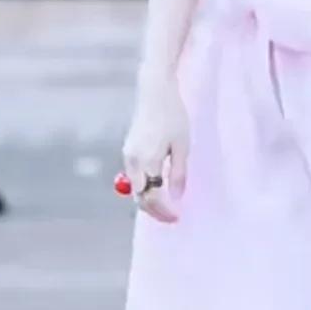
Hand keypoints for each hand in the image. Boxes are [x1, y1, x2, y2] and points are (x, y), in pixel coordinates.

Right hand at [121, 79, 189, 222]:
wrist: (155, 92)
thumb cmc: (173, 116)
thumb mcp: (182, 146)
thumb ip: (178, 174)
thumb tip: (176, 198)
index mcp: (147, 160)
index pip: (151, 197)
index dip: (163, 211)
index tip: (177, 218)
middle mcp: (133, 160)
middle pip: (140, 197)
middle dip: (155, 211)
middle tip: (172, 218)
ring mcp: (128, 155)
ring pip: (136, 188)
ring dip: (150, 200)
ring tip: (168, 206)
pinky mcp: (129, 150)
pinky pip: (135, 177)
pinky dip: (145, 187)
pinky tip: (159, 187)